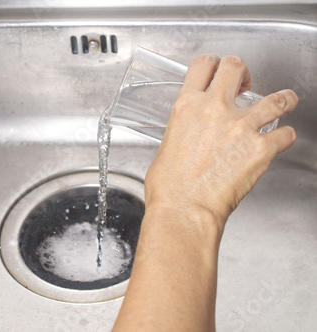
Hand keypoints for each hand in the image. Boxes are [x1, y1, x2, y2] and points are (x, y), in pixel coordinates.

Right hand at [145, 54, 297, 226]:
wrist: (184, 209)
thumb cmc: (169, 187)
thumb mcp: (166, 146)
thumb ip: (183, 129)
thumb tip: (191, 133)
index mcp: (187, 106)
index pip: (203, 65)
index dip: (214, 63)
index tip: (219, 70)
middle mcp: (214, 109)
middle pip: (236, 67)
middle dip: (244, 73)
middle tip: (246, 84)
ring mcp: (241, 127)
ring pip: (277, 97)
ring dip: (283, 99)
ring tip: (284, 102)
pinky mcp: (261, 149)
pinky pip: (286, 134)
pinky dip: (285, 136)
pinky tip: (279, 140)